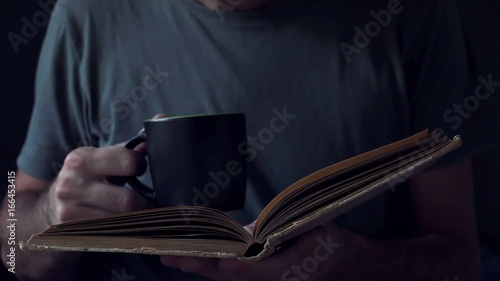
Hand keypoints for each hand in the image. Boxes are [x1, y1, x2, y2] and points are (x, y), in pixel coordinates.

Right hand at [44, 113, 165, 225]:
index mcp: (83, 159)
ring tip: (147, 215)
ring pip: (123, 221)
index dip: (141, 166)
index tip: (142, 170)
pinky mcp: (73, 232)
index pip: (128, 161)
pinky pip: (113, 234)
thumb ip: (128, 148)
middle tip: (155, 202)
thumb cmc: (85, 179)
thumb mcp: (100, 159)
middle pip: (128, 201)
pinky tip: (131, 226)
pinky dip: (127, 231)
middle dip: (147, 203)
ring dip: (139, 220)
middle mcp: (73, 184)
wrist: (47, 211)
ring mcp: (71, 211)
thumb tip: (160, 122)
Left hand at [161, 221, 372, 280]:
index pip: (242, 268)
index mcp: (282, 272)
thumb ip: (279, 231)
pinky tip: (204, 262)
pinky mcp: (271, 279)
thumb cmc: (336, 247)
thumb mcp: (311, 231)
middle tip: (167, 255)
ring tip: (175, 257)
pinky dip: (218, 268)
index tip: (192, 254)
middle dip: (197, 265)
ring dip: (202, 267)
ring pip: (229, 278)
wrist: (356, 267)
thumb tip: (247, 233)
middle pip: (226, 275)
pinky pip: (239, 276)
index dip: (217, 260)